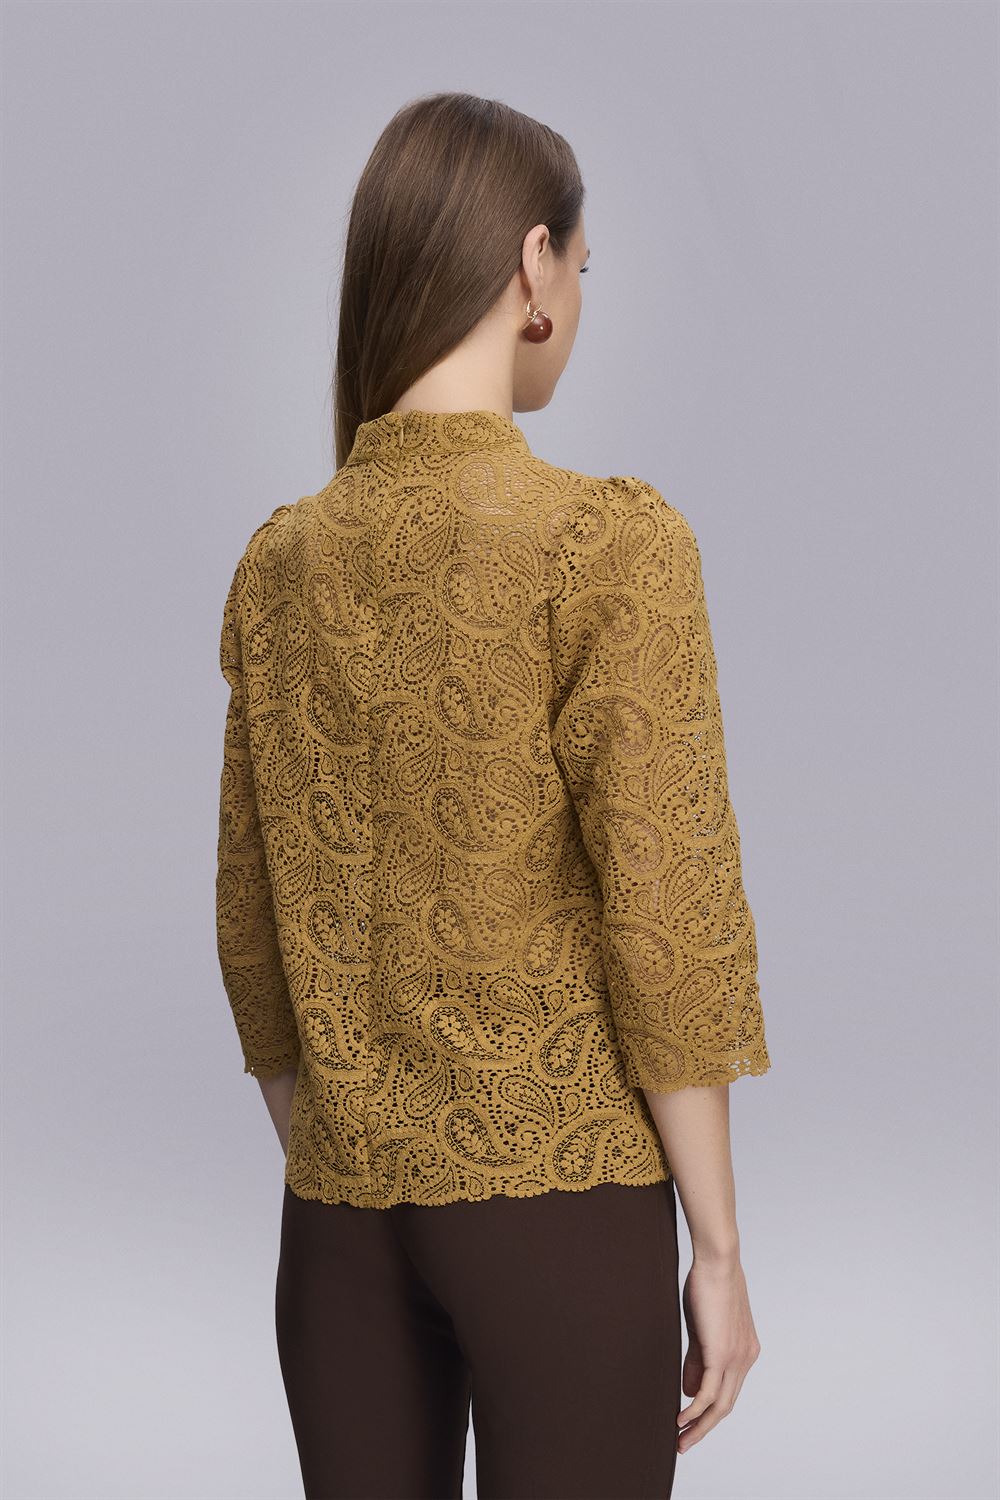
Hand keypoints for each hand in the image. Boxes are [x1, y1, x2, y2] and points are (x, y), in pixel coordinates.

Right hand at [676, 1254, 760, 1453]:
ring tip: (680, 1439)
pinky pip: (709, 1393)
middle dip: (704, 1428)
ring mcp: (737, 1358)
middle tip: (684, 1442)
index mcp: (745, 1351)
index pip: (728, 1391)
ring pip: (719, 1405)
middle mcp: (746, 1359)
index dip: (710, 1411)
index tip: (691, 1423)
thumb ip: (698, 1359)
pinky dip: (695, 1410)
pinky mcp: (722, 1355)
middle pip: (726, 1405)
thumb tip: (691, 1391)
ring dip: (699, 1426)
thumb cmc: (708, 1286)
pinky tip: (680, 1418)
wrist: (717, 1261)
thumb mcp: (702, 1328)